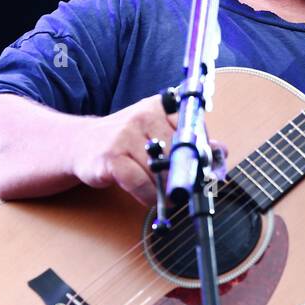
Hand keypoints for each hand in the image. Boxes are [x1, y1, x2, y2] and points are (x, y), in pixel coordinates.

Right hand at [69, 94, 217, 206]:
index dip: (201, 153)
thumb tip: (221, 153)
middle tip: (188, 188)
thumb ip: (190, 141)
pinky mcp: (111, 159)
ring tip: (167, 194)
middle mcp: (143, 116)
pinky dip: (150, 197)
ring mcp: (125, 136)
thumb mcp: (159, 132)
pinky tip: (151, 198)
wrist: (82, 145)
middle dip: (187, 175)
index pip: (193, 129)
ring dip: (168, 189)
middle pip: (180, 152)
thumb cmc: (128, 141)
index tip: (203, 168)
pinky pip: (142, 184)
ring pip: (162, 170)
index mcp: (160, 106)